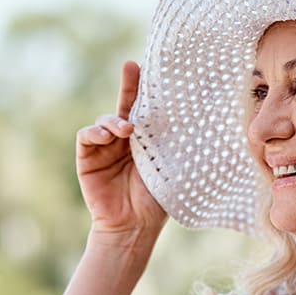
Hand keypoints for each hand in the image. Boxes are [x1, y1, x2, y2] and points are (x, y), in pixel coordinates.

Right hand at [76, 61, 165, 238]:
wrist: (133, 227)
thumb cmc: (157, 201)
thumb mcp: (171, 168)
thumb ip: (176, 146)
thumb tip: (208, 124)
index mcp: (147, 140)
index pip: (148, 109)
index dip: (148, 89)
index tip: (153, 69)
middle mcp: (125, 139)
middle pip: (124, 105)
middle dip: (128, 85)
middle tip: (131, 67)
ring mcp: (105, 147)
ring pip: (105, 120)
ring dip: (113, 121)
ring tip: (126, 130)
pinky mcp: (87, 157)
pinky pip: (87, 136)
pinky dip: (95, 132)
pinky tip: (107, 137)